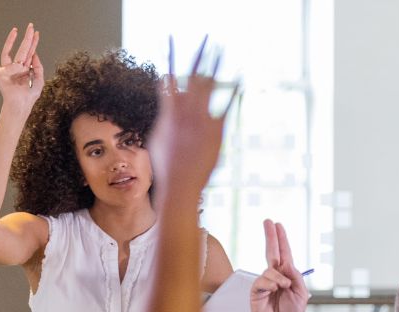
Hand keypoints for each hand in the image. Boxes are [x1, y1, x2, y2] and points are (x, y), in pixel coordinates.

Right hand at [0, 23, 43, 113]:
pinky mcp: (0, 75)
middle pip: (21, 49)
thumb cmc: (30, 96)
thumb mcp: (39, 81)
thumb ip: (38, 68)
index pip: (30, 52)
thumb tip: (35, 54)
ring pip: (8, 53)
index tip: (36, 32)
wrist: (22, 106)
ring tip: (16, 31)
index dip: (33, 43)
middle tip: (30, 26)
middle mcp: (16, 66)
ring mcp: (7, 69)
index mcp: (25, 68)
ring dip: (12, 41)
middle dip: (27, 38)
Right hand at [147, 41, 234, 201]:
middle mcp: (185, 110)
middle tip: (208, 38)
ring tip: (222, 49)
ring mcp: (202, 120)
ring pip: (210, 86)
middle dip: (200, 55)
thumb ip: (162, 117)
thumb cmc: (166, 165)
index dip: (171, 57)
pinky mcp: (217, 132)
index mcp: (169, 109)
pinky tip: (240, 81)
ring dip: (217, 66)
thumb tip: (163, 110)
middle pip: (194, 75)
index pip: (169, 76)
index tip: (171, 39)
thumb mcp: (157, 136)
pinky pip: (227, 108)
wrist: (180, 185)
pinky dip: (233, 93)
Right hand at [250, 219, 308, 311]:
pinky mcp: (256, 290)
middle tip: (268, 221)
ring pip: (270, 270)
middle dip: (271, 236)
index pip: (284, 254)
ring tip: (284, 288)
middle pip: (271, 252)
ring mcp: (265, 282)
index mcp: (287, 275)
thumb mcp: (301, 294)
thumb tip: (286, 264)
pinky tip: (275, 290)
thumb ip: (296, 277)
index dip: (281, 240)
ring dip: (280, 278)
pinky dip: (271, 284)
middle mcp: (275, 276)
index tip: (278, 225)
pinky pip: (263, 280)